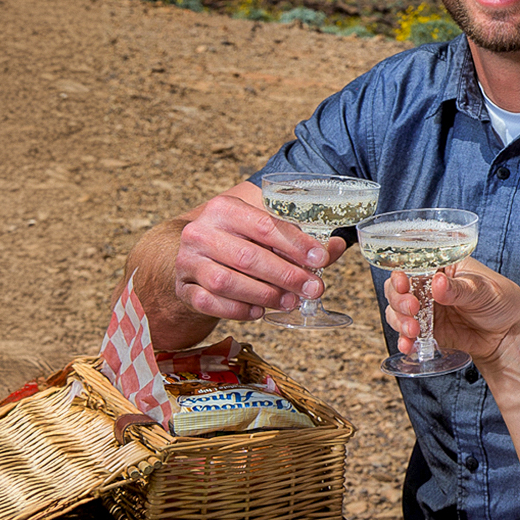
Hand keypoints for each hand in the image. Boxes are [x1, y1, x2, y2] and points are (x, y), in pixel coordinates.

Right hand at [173, 190, 347, 320]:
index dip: (295, 244)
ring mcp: (187, 261)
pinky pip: (209, 303)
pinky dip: (237, 310)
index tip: (320, 259)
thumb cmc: (239, 241)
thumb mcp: (265, 231)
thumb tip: (336, 247)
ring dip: (264, 295)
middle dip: (286, 275)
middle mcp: (200, 232)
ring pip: (226, 282)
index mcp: (223, 208)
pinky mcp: (182, 288)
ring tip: (290, 301)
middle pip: (247, 257)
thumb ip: (301, 239)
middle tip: (313, 288)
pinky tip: (259, 311)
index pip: (263, 225)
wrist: (196, 257)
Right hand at [384, 258, 519, 366]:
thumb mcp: (484, 290)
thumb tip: (437, 283)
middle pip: (399, 288)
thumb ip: (459, 289)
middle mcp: (429, 286)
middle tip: (412, 309)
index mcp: (443, 267)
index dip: (402, 273)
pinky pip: (408, 334)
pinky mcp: (428, 331)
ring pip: (398, 311)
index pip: (414, 264)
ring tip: (413, 331)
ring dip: (399, 320)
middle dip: (399, 299)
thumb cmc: (502, 301)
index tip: (402, 283)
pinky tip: (408, 345)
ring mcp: (427, 309)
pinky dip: (404, 340)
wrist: (510, 335)